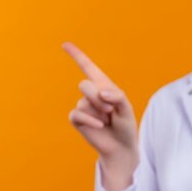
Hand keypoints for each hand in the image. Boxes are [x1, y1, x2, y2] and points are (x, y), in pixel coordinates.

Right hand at [62, 42, 137, 190]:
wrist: (120, 146)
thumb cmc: (125, 125)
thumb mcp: (126, 107)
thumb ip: (117, 95)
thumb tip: (100, 92)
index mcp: (103, 85)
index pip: (87, 66)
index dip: (76, 55)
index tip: (65, 44)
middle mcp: (91, 93)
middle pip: (84, 85)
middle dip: (98, 98)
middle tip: (110, 111)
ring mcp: (82, 106)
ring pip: (84, 101)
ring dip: (98, 112)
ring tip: (107, 121)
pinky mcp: (76, 119)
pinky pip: (77, 114)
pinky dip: (90, 119)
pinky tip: (99, 126)